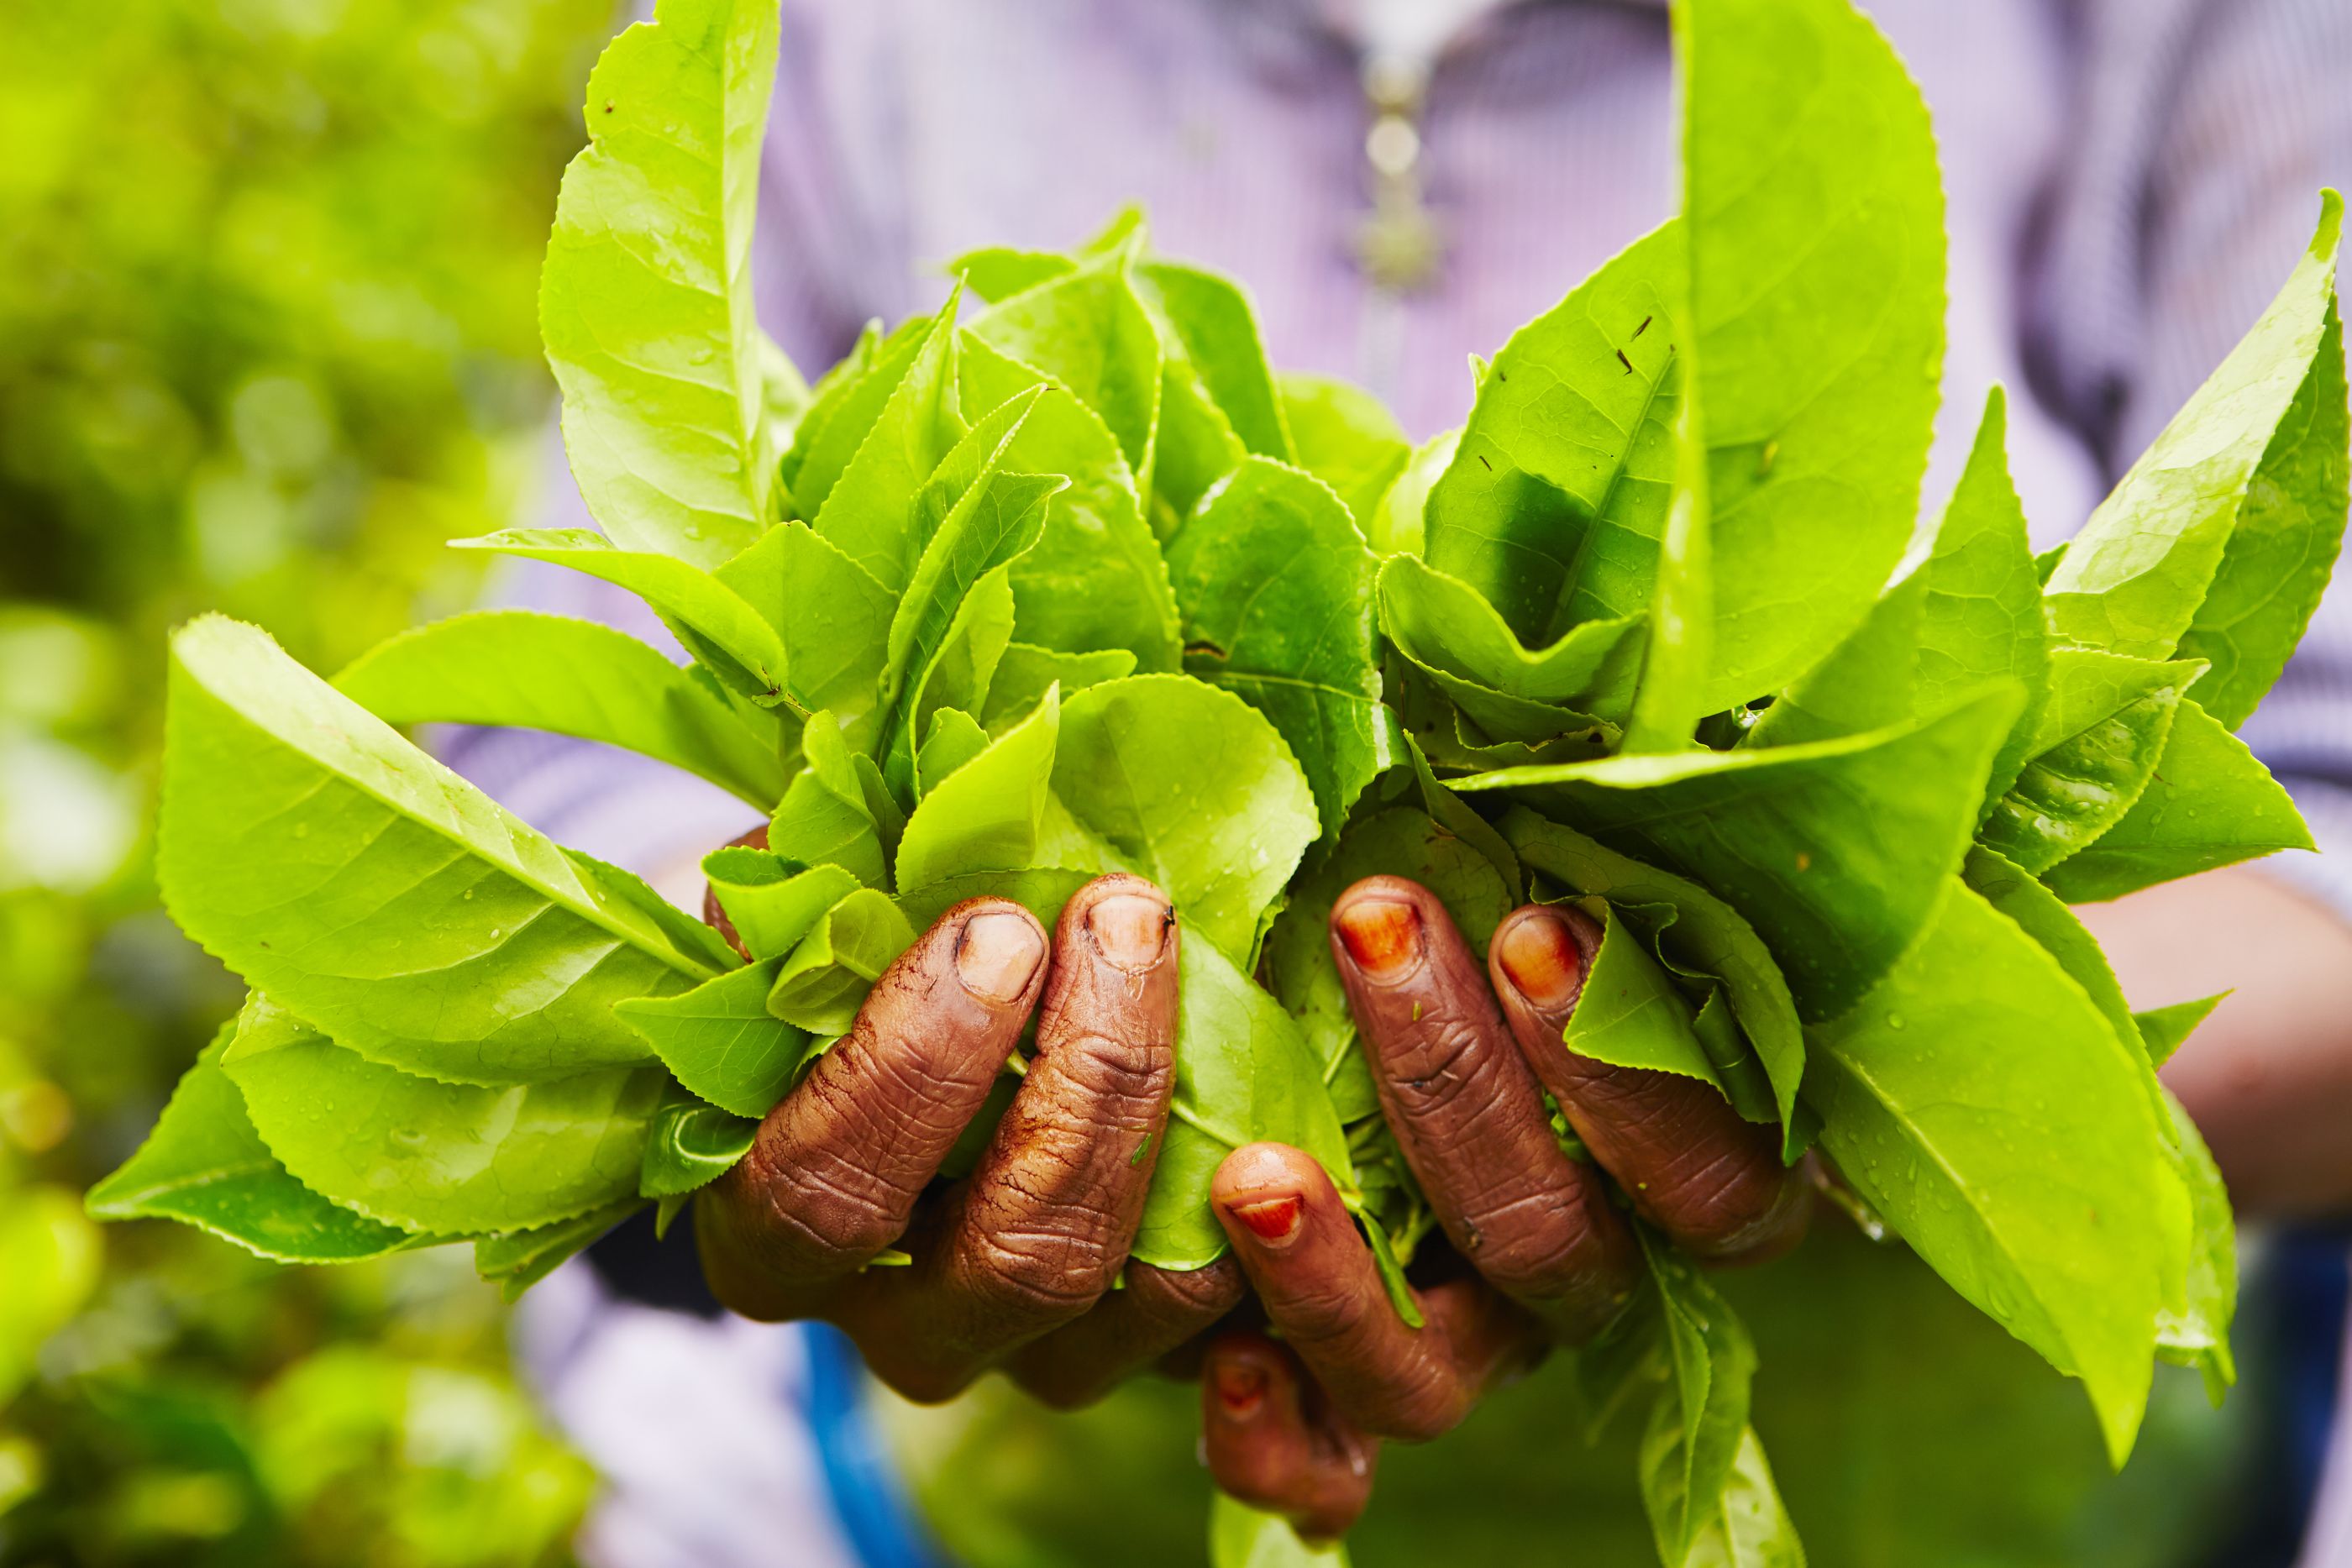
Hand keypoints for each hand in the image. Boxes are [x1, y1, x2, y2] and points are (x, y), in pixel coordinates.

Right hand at [696, 871, 1243, 1404]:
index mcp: (769, 1233)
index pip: (825, 1190)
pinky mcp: (1121, 1343)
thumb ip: (811, 921)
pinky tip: (1264, 1079)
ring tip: (1182, 959)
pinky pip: (1200, 1305)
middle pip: (1006, 1258)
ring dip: (1163, 1112)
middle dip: (1084, 1083)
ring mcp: (1015, 1348)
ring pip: (1115, 1282)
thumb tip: (866, 881)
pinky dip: (1248, 1208)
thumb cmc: (827, 971)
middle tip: (1117, 919)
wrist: (901, 1028)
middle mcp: (892, 1318)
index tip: (994, 926)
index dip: (913, 1068)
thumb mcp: (789, 933)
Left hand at [1196, 876, 1809, 1538]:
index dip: (1632, 1079)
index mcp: (1674, 1174)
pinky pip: (1324, 1468)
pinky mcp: (1335, 1399)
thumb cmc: (1474, 908)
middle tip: (1367, 925)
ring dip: (1344, 1280)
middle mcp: (1571, 1279)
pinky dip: (1278, 1438)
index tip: (1536, 926)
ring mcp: (1455, 1351)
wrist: (1348, 1011)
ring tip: (1256, 1168)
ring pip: (1428, 1378)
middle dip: (1455, 1089)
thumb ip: (1583, 835)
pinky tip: (1218, 1362)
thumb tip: (1624, 722)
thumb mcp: (1539, 861)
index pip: (1711, 1183)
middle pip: (1549, 1254)